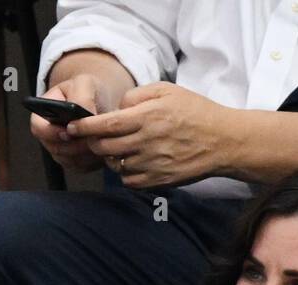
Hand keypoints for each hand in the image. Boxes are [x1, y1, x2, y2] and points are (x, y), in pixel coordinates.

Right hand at [29, 75, 110, 172]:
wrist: (101, 103)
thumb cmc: (88, 91)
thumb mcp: (85, 84)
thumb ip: (82, 98)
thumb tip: (84, 115)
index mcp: (42, 115)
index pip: (39, 129)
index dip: (52, 133)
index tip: (70, 131)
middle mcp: (49, 137)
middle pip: (57, 149)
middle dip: (77, 144)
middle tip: (95, 137)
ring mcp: (62, 152)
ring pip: (72, 160)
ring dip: (89, 152)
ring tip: (102, 139)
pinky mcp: (77, 163)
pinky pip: (84, 167)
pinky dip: (95, 159)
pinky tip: (105, 147)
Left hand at [68, 82, 236, 188]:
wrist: (225, 142)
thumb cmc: (197, 113)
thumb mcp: (167, 91)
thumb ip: (136, 96)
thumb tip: (116, 109)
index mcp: (146, 118)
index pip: (104, 125)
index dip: (83, 126)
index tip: (72, 126)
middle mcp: (147, 142)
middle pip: (105, 147)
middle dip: (93, 143)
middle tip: (92, 138)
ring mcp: (154, 164)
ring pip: (116, 166)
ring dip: (110, 158)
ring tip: (115, 150)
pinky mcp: (162, 180)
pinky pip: (131, 182)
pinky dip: (125, 174)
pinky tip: (132, 164)